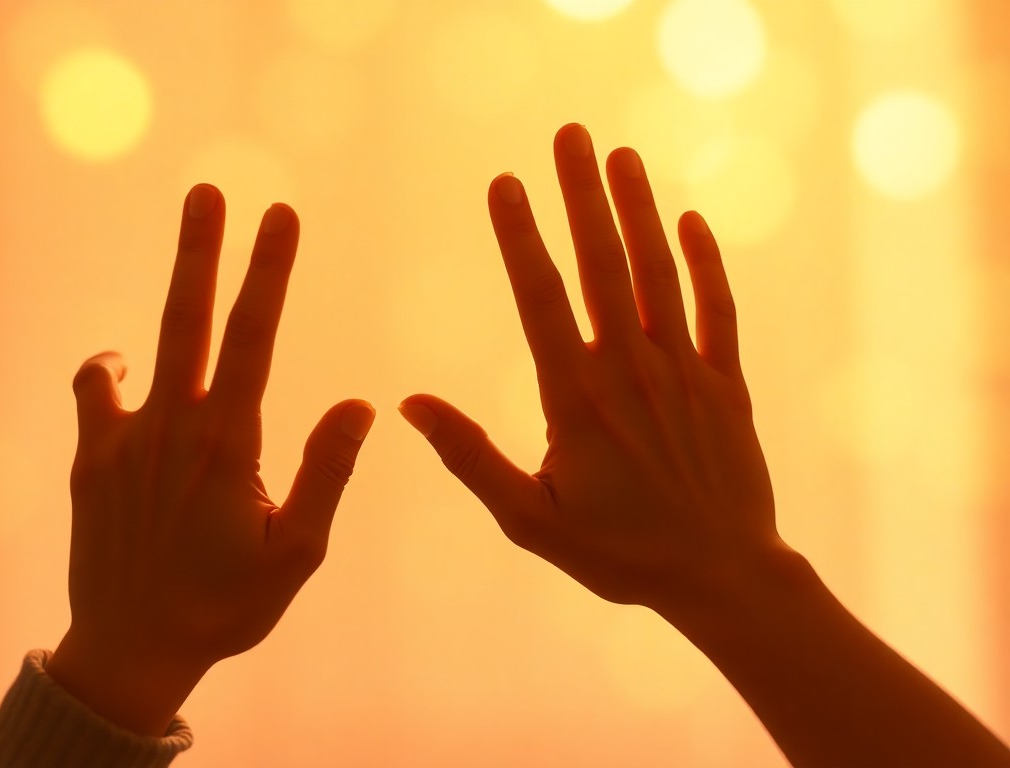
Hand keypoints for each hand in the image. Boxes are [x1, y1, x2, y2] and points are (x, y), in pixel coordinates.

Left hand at [47, 184, 375, 736]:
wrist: (128, 650)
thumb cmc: (224, 607)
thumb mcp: (294, 554)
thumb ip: (325, 472)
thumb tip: (360, 402)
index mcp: (228, 447)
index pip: (254, 338)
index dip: (269, 270)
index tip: (282, 214)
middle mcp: (172, 430)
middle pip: (186, 318)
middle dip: (200, 250)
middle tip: (207, 192)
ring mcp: (124, 442)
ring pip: (140, 348)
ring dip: (165, 300)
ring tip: (186, 263)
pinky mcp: (92, 461)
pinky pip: (96, 391)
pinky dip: (111, 371)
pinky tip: (130, 373)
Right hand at [399, 124, 785, 611]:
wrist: (722, 576)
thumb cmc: (618, 554)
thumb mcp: (528, 519)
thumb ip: (470, 457)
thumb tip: (410, 406)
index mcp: (577, 398)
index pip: (540, 298)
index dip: (521, 236)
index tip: (505, 183)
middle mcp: (630, 370)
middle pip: (602, 265)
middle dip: (581, 195)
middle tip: (568, 135)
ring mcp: (684, 372)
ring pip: (659, 274)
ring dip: (638, 210)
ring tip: (619, 156)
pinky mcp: (725, 384)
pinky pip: (717, 309)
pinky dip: (706, 262)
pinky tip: (690, 221)